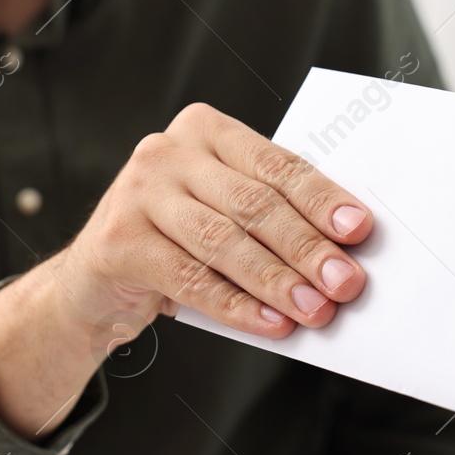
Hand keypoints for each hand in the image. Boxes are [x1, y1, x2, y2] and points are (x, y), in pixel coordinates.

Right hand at [0, 103, 372, 437]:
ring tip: (315, 310)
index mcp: (206, 130)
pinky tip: (271, 324)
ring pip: (223, 242)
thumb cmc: (177, 241)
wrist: (95, 281)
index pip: (276, 164)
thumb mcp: (221, 213)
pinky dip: (237, 306)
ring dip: (277, 281)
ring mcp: (137, 193)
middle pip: (253, 203)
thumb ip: (270, 216)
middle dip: (306, 247)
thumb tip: (342, 251)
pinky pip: (190, 279)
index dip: (321, 199)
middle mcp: (167, 152)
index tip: (359, 230)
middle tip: (345, 283)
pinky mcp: (118, 240)